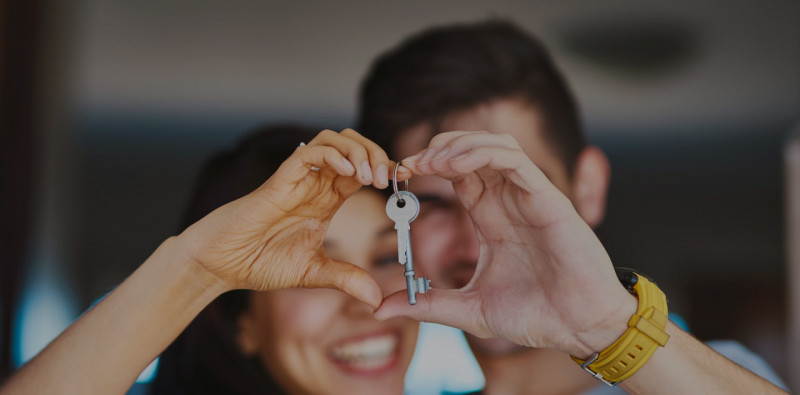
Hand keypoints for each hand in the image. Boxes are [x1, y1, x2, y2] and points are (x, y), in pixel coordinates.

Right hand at [176, 129, 408, 307]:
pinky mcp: (280, 180)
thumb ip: (346, 279)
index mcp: (327, 200)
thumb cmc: (259, 262)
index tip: (403, 182)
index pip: (364, 170)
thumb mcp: (314, 273)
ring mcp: (299, 179)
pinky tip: (347, 172)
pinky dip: (332, 155)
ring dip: (358, 151)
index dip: (385, 170)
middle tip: (388, 179)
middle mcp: (316, 184)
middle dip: (376, 154)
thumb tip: (377, 298)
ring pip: (334, 140)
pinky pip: (309, 153)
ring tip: (370, 176)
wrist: (222, 264)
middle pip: (353, 146)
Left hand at [375, 131, 635, 356]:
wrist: (579, 329)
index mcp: (492, 217)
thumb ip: (428, 304)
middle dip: (437, 149)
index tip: (399, 176)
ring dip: (458, 145)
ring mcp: (529, 196)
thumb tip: (381, 308)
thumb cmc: (536, 316)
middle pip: (471, 150)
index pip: (457, 174)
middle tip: (409, 164)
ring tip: (429, 161)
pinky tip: (454, 165)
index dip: (427, 167)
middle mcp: (509, 200)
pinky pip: (514, 160)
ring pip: (493, 146)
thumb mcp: (469, 310)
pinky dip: (482, 153)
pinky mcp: (548, 198)